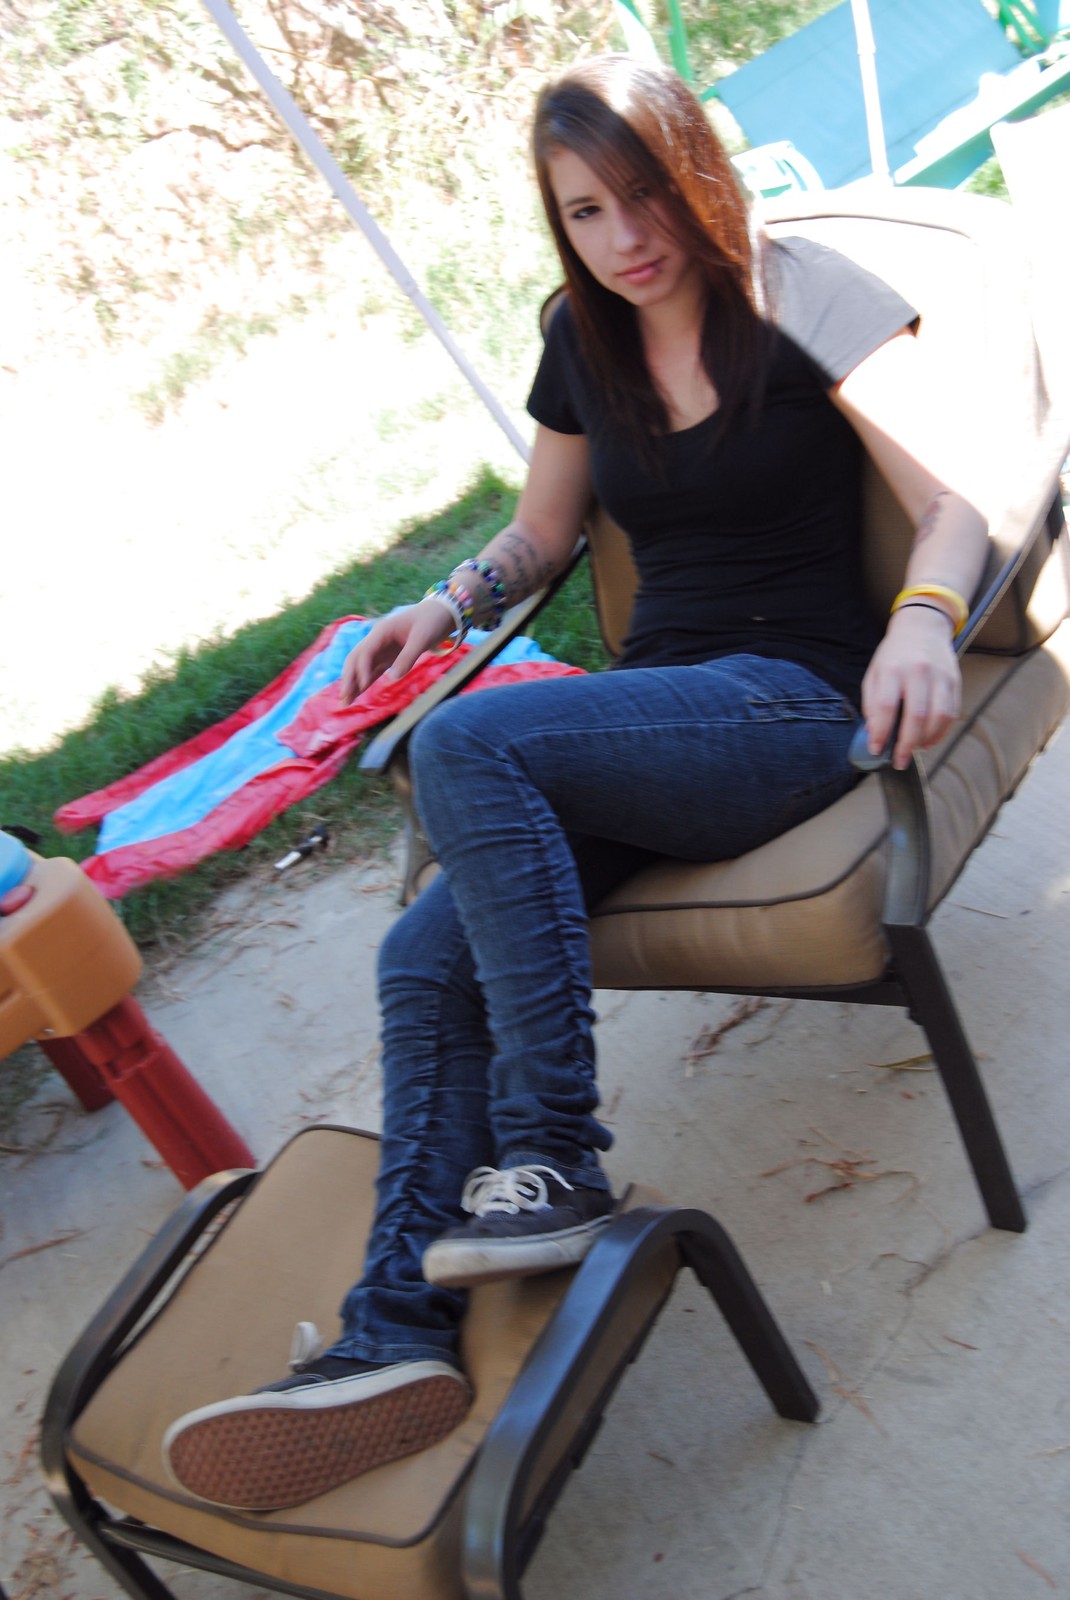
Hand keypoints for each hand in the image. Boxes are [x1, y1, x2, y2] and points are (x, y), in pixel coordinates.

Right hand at [338, 599, 453, 703]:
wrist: (441, 614)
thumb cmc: (432, 621)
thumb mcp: (423, 638)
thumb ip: (408, 657)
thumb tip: (392, 678)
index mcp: (382, 631)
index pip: (365, 652)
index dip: (362, 669)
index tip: (364, 686)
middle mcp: (378, 640)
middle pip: (356, 659)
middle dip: (349, 678)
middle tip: (344, 698)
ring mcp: (382, 649)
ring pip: (362, 667)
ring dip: (353, 683)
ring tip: (344, 703)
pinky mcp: (389, 657)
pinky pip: (373, 671)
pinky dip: (365, 682)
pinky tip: (357, 694)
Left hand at [861, 606, 960, 769]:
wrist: (923, 628)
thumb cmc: (894, 655)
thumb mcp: (875, 673)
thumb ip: (872, 703)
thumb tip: (874, 734)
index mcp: (893, 669)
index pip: (886, 706)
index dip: (880, 732)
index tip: (876, 749)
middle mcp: (918, 672)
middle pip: (916, 716)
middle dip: (906, 745)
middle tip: (898, 761)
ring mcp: (940, 676)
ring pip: (938, 717)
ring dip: (926, 740)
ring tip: (914, 750)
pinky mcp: (954, 682)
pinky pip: (951, 714)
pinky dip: (940, 732)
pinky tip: (928, 740)